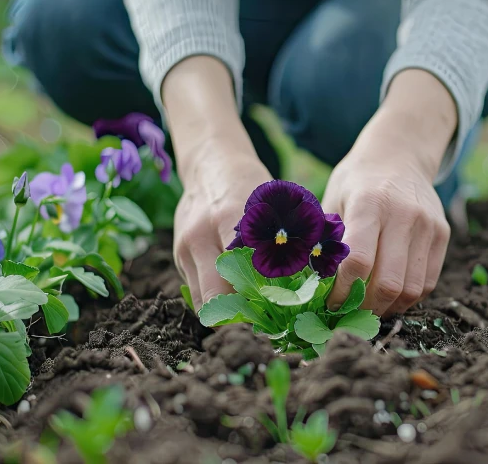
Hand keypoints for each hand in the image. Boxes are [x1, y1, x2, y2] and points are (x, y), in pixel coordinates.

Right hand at [173, 155, 271, 309]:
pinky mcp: (178, 257)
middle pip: (216, 294)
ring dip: (226, 312)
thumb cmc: (248, 185)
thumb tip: (309, 276)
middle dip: (241, 314)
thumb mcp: (270, 203)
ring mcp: (184, 248)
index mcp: (228, 218)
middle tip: (266, 321)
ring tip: (252, 315)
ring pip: (202, 301)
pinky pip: (196, 291)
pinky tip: (237, 298)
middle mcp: (200, 236)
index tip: (283, 309)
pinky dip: (216, 299)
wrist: (209, 165)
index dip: (262, 295)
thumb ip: (282, 237)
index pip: (243, 269)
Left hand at [322, 149, 449, 315]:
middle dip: (366, 307)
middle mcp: (403, 215)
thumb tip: (308, 285)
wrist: (398, 155)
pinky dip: (407, 299)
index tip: (330, 303)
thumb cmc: (356, 182)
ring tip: (369, 307)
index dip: (342, 292)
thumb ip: (323, 239)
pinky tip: (389, 296)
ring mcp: (428, 225)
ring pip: (412, 290)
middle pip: (389, 283)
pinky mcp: (443, 234)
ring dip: (388, 308)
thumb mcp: (331, 199)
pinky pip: (428, 283)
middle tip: (349, 313)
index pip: (358, 262)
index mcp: (369, 204)